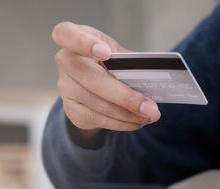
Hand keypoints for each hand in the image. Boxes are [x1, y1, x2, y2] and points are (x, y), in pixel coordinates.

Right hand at [52, 22, 160, 137]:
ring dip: (128, 113)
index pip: (66, 34)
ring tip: (149, 115)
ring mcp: (65, 87)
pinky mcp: (71, 109)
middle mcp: (65, 62)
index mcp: (73, 37)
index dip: (84, 43)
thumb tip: (154, 76)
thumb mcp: (115, 53)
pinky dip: (121, 122)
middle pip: (92, 79)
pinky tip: (136, 121)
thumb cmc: (106, 61)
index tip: (106, 53)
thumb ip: (129, 60)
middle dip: (125, 96)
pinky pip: (98, 119)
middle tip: (150, 107)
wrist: (91, 84)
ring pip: (98, 104)